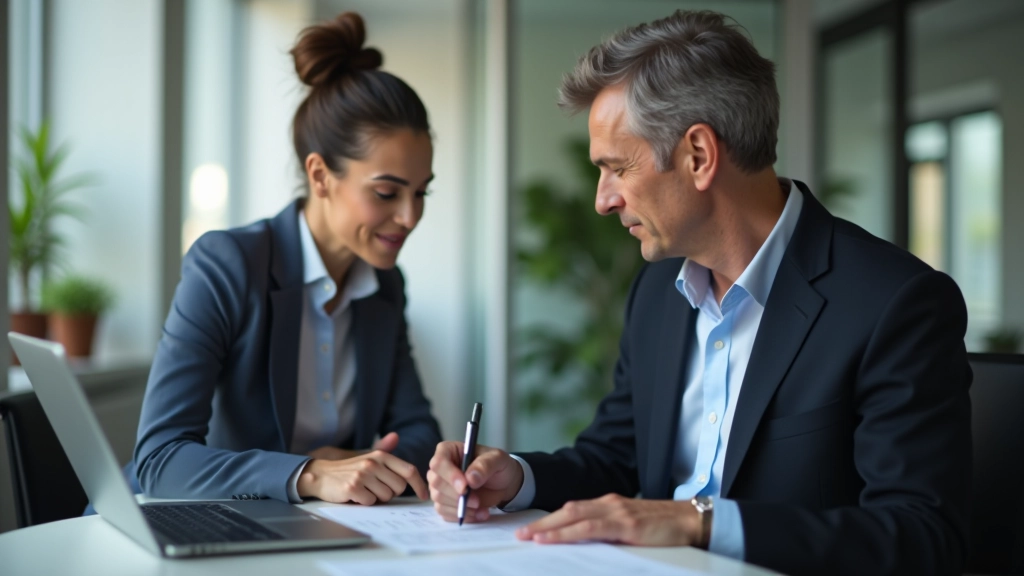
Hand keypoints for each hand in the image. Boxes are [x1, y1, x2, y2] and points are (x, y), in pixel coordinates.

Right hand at [297, 432, 426, 504]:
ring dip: (377, 498)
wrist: (321, 474)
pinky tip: (356, 495)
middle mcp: (373, 463)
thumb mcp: (368, 457)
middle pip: (399, 488)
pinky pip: (370, 502)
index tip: (424, 495)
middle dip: (391, 493)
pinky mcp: (352, 487)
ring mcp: (362, 475)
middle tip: (377, 489)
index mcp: (381, 456)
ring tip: (365, 490)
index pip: (409, 470)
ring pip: (386, 497)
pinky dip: (365, 502)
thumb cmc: (349, 469)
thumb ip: (384, 449)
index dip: (419, 484)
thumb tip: (395, 436)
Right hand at [427, 441, 523, 522]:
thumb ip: (485, 465)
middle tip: (476, 501)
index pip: (439, 462)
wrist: (503, 484)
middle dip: (456, 495)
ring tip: (481, 508)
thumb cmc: (498, 465)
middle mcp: (441, 469)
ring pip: (439, 500)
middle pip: (436, 483)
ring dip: (460, 508)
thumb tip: (470, 478)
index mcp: (449, 451)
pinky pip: (446, 513)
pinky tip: (479, 514)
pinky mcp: (445, 503)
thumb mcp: (498, 459)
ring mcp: (441, 487)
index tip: (465, 487)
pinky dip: (463, 516)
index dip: (450, 475)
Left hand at [515, 494, 701, 545]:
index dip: (552, 519)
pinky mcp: (625, 523)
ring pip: (574, 516)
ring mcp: (617, 511)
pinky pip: (590, 528)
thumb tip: (588, 543)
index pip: (574, 510)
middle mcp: (609, 503)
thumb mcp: (632, 528)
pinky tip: (553, 538)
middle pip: (568, 510)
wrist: (691, 519)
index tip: (533, 529)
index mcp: (610, 504)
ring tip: (529, 537)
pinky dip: (568, 532)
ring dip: (549, 527)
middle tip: (520, 534)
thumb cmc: (664, 528)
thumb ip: (611, 532)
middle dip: (543, 522)